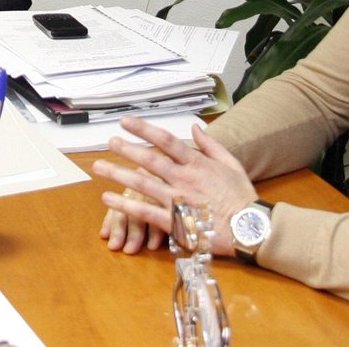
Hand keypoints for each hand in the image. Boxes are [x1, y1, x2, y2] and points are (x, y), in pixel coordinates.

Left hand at [93, 116, 259, 256]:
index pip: (165, 141)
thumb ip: (211, 144)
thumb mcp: (231, 163)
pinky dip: (124, 205)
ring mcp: (177, 201)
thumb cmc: (241, 196)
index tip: (126, 121)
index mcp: (196, 163)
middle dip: (126, 149)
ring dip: (118, 174)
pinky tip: (108, 199)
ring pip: (141, 184)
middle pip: (149, 160)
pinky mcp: (174, 222)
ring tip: (99, 166)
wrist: (249, 228)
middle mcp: (183, 179)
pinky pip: (144, 212)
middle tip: (109, 141)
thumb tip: (194, 127)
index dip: (144, 129)